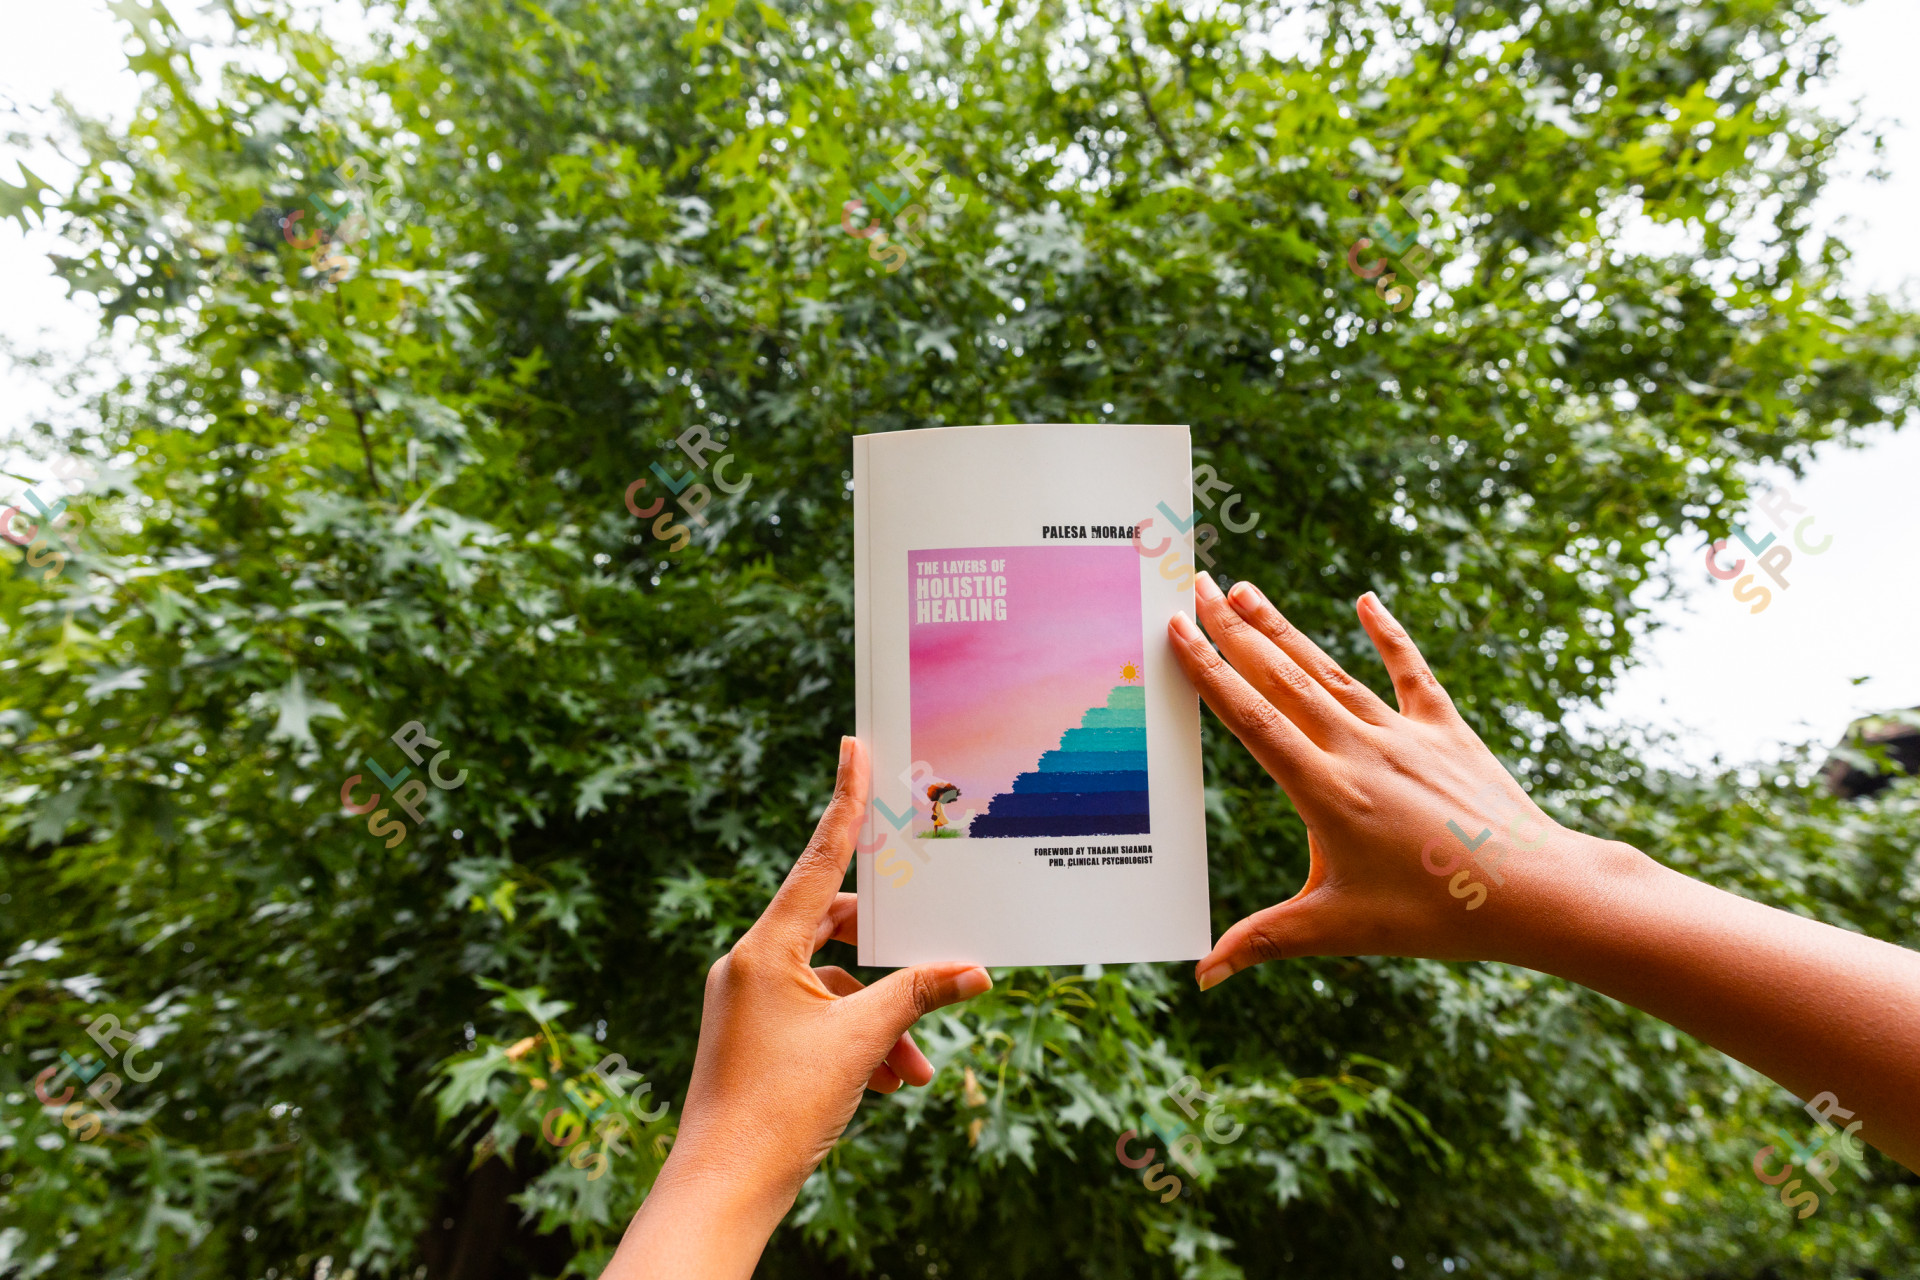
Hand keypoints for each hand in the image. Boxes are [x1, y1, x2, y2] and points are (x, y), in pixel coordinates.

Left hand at [606, 736, 992, 1278]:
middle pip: (835, 927)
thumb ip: (918, 995)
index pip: (819, 860)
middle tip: (940, 950)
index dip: (843, 801)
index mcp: (765, 947)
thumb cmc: (779, 1110)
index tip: (854, 747)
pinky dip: (857, 1041)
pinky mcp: (753, 1035)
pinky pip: (817, 1017)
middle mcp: (750, 962)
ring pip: (833, 983)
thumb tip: (974, 970)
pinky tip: (892, 1082)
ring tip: (916, 1066)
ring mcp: (748, 1000)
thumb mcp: (861, 1044)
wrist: (721, 1190)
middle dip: (892, 955)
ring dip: (881, 1018)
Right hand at [1169, 573, 1642, 984]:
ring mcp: (1406, 736)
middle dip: (1234, 629)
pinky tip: (1367, 601)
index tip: (1177, 629)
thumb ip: (1264, 941)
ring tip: (1246, 590)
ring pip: (1332, 671)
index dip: (1209, 670)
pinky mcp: (1447, 733)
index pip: (1253, 719)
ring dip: (1285, 629)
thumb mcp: (1339, 929)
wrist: (1535, 893)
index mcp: (1327, 791)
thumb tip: (1201, 976)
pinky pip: (1412, 674)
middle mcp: (1361, 750)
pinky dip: (1388, 635)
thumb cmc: (1435, 916)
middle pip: (1283, 678)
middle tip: (1196, 585)